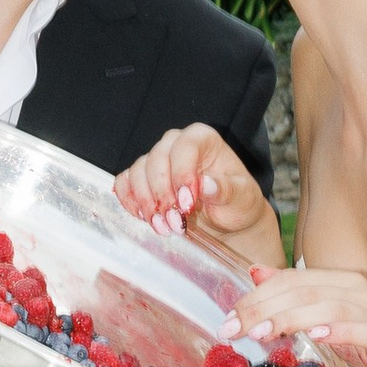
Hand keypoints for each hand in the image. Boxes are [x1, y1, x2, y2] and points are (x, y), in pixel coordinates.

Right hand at [114, 121, 281, 266]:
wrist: (225, 221)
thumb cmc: (237, 204)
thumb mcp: (242, 198)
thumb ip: (226, 189)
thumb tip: (206, 183)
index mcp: (203, 139)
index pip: (185, 147)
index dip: (182, 174)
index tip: (187, 204)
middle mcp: (176, 144)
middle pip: (157, 159)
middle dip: (163, 194)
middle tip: (176, 222)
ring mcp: (157, 160)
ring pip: (138, 172)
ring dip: (147, 203)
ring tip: (164, 227)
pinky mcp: (143, 179)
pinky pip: (125, 183)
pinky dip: (130, 201)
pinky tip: (145, 218)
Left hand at [237, 263, 366, 366]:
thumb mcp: (329, 324)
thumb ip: (296, 300)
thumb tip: (256, 273)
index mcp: (339, 284)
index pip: (291, 280)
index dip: (256, 296)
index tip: (227, 319)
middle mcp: (357, 292)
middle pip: (303, 290)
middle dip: (263, 308)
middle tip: (232, 328)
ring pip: (328, 306)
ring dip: (291, 318)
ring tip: (261, 333)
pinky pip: (364, 329)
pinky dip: (340, 330)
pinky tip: (316, 335)